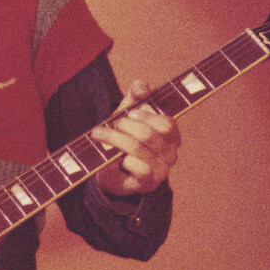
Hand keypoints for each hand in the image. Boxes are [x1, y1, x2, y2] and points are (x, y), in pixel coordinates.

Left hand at [92, 79, 179, 196]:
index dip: (145, 115)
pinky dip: (123, 159)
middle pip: (149, 134)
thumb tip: (142, 86)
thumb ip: (136, 95)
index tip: (128, 112)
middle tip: (112, 124)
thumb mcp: (128, 113)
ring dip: (114, 139)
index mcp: (171, 135)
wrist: (111, 171)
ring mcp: (162, 170)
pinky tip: (116, 158)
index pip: (167, 123)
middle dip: (125, 126)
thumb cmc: (123, 138)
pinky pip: (138, 167)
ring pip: (137, 148)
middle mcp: (171, 153)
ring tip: (99, 134)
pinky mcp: (149, 183)